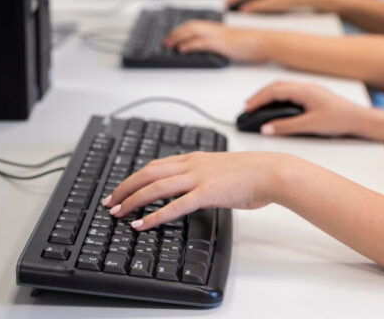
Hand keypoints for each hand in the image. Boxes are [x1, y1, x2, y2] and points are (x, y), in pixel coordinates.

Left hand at [101, 152, 299, 229]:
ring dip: (132, 200)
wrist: (273, 172)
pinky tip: (141, 224)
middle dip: (125, 187)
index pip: (157, 164)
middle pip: (148, 173)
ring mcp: (199, 177)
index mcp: (197, 158)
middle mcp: (193, 164)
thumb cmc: (256, 173)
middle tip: (110, 201)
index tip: (123, 188)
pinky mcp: (207, 193)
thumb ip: (209, 177)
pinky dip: (154, 216)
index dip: (135, 176)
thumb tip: (202, 190)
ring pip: (155, 186)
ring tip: (118, 213)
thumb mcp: (226, 169)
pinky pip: (174, 205)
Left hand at [164, 21, 268, 62]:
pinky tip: (182, 50)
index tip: (173, 37)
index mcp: (220, 29)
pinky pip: (202, 42)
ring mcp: (219, 35)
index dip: (182, 30)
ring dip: (178, 37)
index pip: (196, 25)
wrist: (267, 43)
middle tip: (165, 41)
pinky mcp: (222, 44)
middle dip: (175, 33)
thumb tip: (215, 52)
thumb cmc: (256, 45)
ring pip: (193, 31)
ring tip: (168, 45)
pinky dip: (189, 45)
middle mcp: (217, 29)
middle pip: (191, 25)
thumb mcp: (235, 44)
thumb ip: (223, 46)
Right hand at [245, 81, 369, 135]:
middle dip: (260, 96)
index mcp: (304, 90)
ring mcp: (310, 90)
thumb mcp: (310, 126)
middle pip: (276, 86)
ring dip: (269, 95)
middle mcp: (306, 87)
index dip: (258, 99)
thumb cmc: (340, 120)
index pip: (274, 91)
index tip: (247, 109)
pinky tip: (276, 106)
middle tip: (247, 107)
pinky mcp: (314, 96)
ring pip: (284, 88)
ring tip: (257, 106)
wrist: (360, 119)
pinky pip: (291, 92)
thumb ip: (286, 127)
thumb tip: (266, 129)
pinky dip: (279, 98)